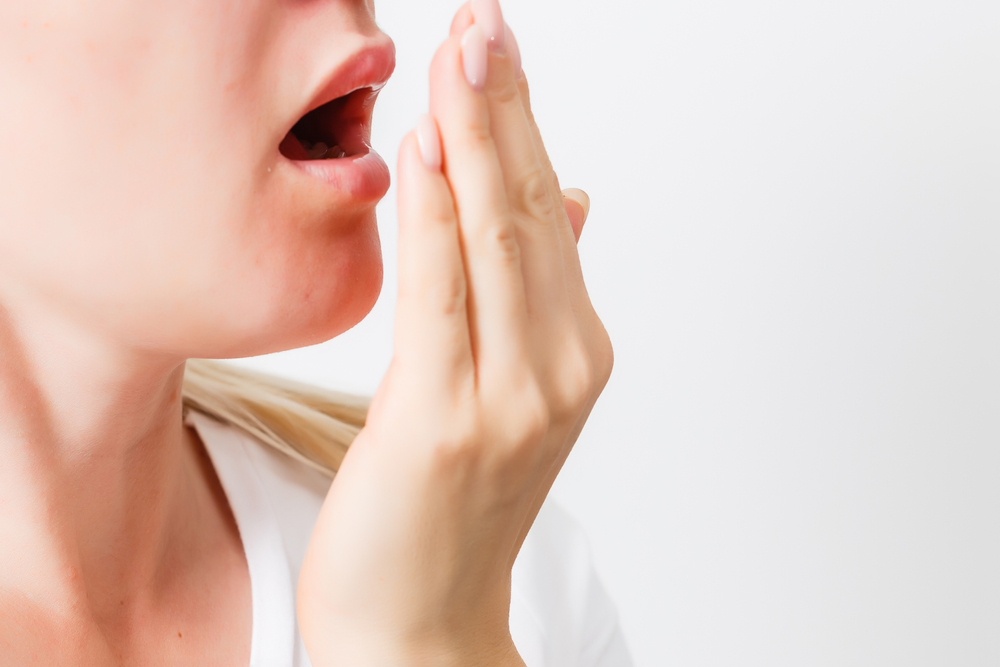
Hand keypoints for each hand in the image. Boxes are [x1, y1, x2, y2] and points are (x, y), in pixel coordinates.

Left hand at [297, 2, 611, 664]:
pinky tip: (423, 150)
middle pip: (531, 211)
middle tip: (487, 20)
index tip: (498, 47)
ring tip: (464, 51)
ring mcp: (512, 398)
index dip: (521, 124)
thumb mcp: (511, 389)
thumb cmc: (453, 501)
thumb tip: (569, 201)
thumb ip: (537, 292)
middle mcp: (558, 368)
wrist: (423, 621)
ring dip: (476, 137)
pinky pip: (442, 299)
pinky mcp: (447, 424)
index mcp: (573, 351)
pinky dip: (434, 218)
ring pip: (497, 242)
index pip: (548, 214)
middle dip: (506, 106)